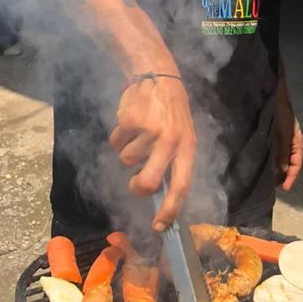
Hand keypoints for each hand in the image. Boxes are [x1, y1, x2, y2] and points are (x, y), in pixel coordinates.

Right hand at [109, 77, 195, 230]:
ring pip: (126, 160)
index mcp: (187, 147)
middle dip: (137, 187)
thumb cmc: (171, 111)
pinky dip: (118, 136)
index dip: (170, 209)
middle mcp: (170, 141)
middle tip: (135, 182)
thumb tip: (161, 195)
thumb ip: (173, 161)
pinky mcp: (130, 120)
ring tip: (139, 131)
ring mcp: (150, 130)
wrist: (157, 74)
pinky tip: (130, 121)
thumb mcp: (182, 135)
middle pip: (147, 182)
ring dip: (128, 150)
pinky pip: (115, 142)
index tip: (159, 226)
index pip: (181, 186)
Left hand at [275, 86, 302, 191]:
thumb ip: (282, 152)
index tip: (284, 189)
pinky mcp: (270, 134)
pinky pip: (271, 150)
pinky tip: (260, 163)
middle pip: (287, 162)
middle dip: (281, 175)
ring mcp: (280, 137)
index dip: (291, 177)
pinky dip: (267, 158)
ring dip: (274, 168)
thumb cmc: (281, 112)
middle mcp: (289, 141)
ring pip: (278, 157)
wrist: (274, 93)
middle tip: (272, 187)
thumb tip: (282, 172)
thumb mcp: (282, 133)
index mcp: (296, 141)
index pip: (297, 163)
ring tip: (265, 179)